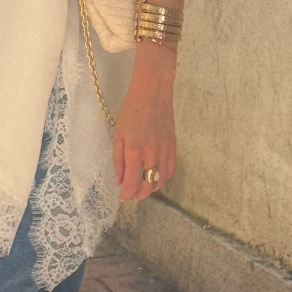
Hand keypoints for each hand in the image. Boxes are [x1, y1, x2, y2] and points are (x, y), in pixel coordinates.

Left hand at [113, 54, 176, 201]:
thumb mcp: (118, 135)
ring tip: (142, 188)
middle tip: (131, 194)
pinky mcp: (173, 148)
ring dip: (151, 189)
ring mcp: (164, 152)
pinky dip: (163, 179)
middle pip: (147, 186)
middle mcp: (151, 155)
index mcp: (134, 152)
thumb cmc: (131, 111)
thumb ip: (118, 160)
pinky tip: (156, 177)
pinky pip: (170, 171)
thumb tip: (119, 180)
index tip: (122, 196)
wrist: (153, 94)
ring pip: (160, 181)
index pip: (131, 183)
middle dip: (138, 194)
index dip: (126, 194)